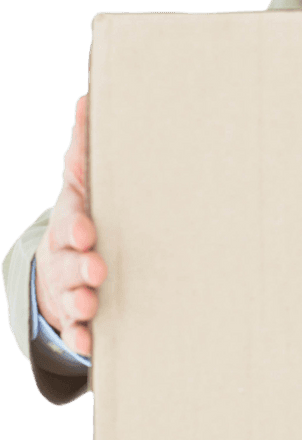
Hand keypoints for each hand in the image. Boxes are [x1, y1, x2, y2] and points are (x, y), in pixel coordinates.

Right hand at [34, 94, 106, 355]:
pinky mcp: (78, 318)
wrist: (68, 266)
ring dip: (80, 301)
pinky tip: (92, 343)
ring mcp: (70, 288)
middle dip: (79, 266)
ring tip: (92, 304)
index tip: (87, 230)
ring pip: (71, 296)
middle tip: (97, 270)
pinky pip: (77, 330)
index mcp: (72, 221)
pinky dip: (82, 337)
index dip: (76, 225)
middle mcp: (67, 256)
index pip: (70, 220)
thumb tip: (89, 97)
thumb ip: (86, 148)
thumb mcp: (85, 183)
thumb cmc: (85, 216)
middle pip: (68, 261)